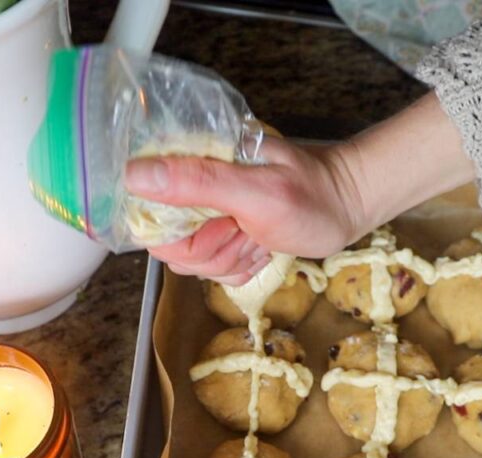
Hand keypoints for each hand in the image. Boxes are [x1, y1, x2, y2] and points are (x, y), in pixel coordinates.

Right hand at [125, 137, 368, 284]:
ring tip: (259, 236)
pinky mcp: (222, 234)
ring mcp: (207, 212)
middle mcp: (192, 186)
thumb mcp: (256, 191)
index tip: (224, 225)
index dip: (183, 234)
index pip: (149, 214)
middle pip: (171, 245)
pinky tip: (261, 246)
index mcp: (191, 163)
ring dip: (230, 258)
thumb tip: (134, 174)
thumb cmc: (310, 196)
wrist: (347, 206)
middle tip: (248, 230)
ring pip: (192, 261)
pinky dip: (239, 266)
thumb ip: (197, 182)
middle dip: (213, 249)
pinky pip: (212, 269)